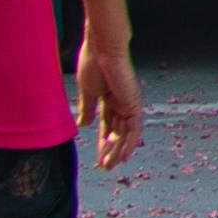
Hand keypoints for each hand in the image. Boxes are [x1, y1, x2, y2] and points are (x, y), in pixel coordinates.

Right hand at [74, 21, 140, 173]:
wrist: (101, 50)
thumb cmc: (93, 66)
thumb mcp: (87, 94)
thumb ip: (87, 110)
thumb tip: (83, 125)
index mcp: (110, 101)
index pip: (108, 127)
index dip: (104, 143)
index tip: (98, 159)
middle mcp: (122, 104)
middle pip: (118, 133)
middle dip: (111, 151)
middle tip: (105, 167)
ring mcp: (129, 104)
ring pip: (126, 135)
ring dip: (118, 151)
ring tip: (110, 166)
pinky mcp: (134, 104)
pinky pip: (133, 129)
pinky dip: (129, 143)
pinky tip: (123, 156)